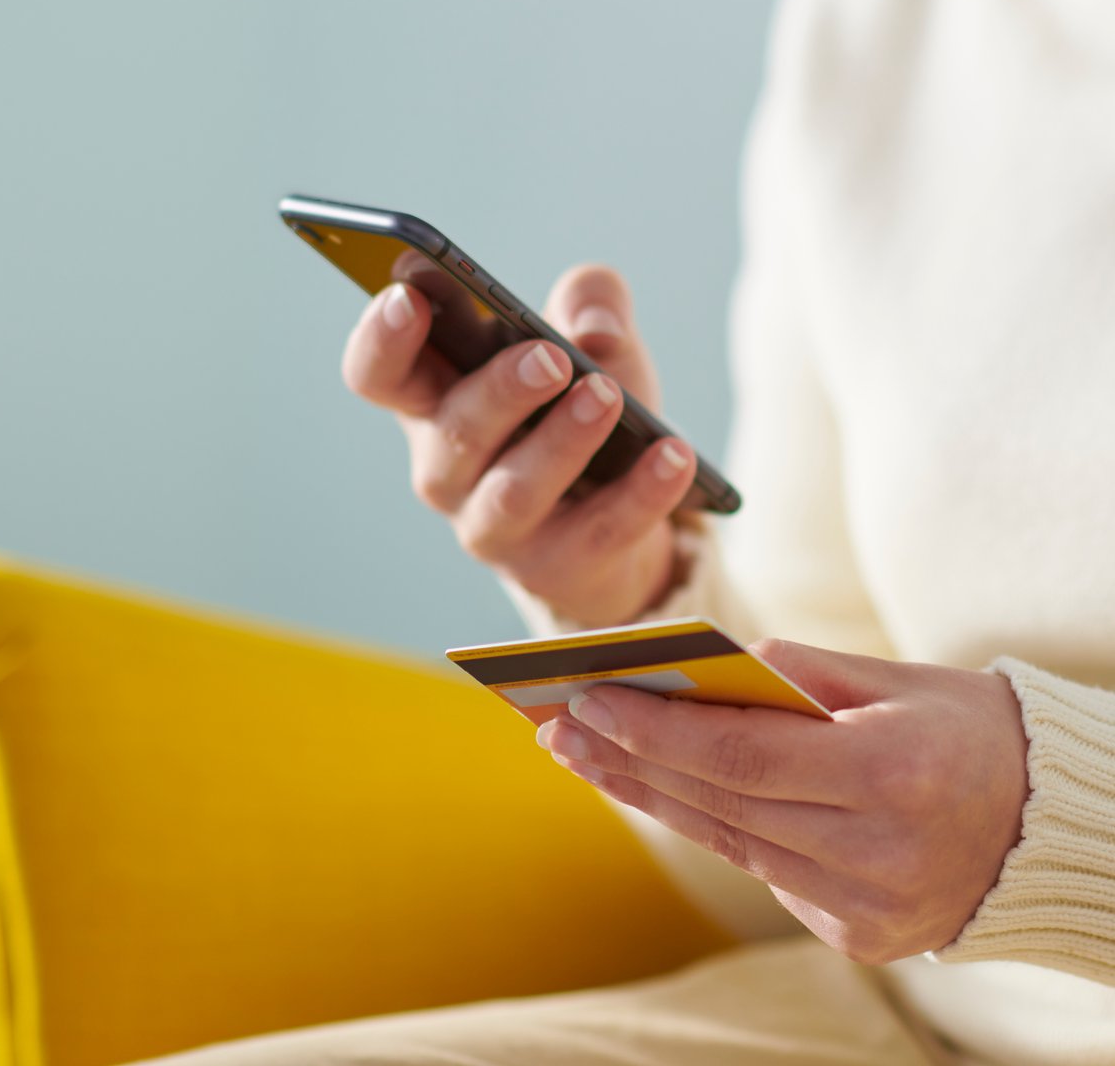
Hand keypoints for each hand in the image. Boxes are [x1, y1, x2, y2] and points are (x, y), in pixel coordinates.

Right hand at [341, 265, 697, 627]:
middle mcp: (446, 468)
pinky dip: (640, 493)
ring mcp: (493, 526)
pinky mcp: (555, 567)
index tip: (409, 297)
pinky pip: (597, 532)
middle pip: (453, 431)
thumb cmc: (576, 405)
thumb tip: (598, 330)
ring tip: (607, 396)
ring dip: (562, 442)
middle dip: (500, 391)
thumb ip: (590, 299)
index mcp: (433, 398)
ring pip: (514, 491)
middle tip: (551, 356)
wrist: (615, 513)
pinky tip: (674, 455)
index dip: (381, 339)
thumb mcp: (584, 337)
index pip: (377, 373)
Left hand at [536, 640, 1030, 962]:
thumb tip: (690, 668)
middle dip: (627, 762)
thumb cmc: (963, 728)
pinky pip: (764, 871)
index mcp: (889, 777)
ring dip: (649, 796)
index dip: (654, 730)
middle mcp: (877, 855)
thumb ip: (789, 671)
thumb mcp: (888, 677)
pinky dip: (711, 825)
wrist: (1048, 825)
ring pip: (729, 843)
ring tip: (585, 754)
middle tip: (557, 726)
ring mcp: (868, 910)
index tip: (585, 698)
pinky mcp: (859, 938)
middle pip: (720, 805)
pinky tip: (658, 790)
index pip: (740, 756)